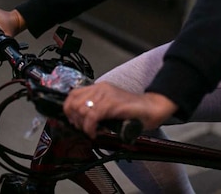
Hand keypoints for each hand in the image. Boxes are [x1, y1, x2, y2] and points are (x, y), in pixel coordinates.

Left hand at [63, 82, 177, 138]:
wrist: (152, 108)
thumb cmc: (133, 111)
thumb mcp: (110, 107)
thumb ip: (96, 109)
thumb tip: (80, 120)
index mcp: (99, 87)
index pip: (73, 94)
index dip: (68, 109)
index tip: (73, 121)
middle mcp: (101, 88)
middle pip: (73, 102)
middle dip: (74, 119)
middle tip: (83, 129)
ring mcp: (106, 95)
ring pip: (81, 110)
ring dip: (82, 125)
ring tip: (90, 131)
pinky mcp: (111, 103)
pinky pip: (92, 116)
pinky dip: (90, 128)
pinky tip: (95, 133)